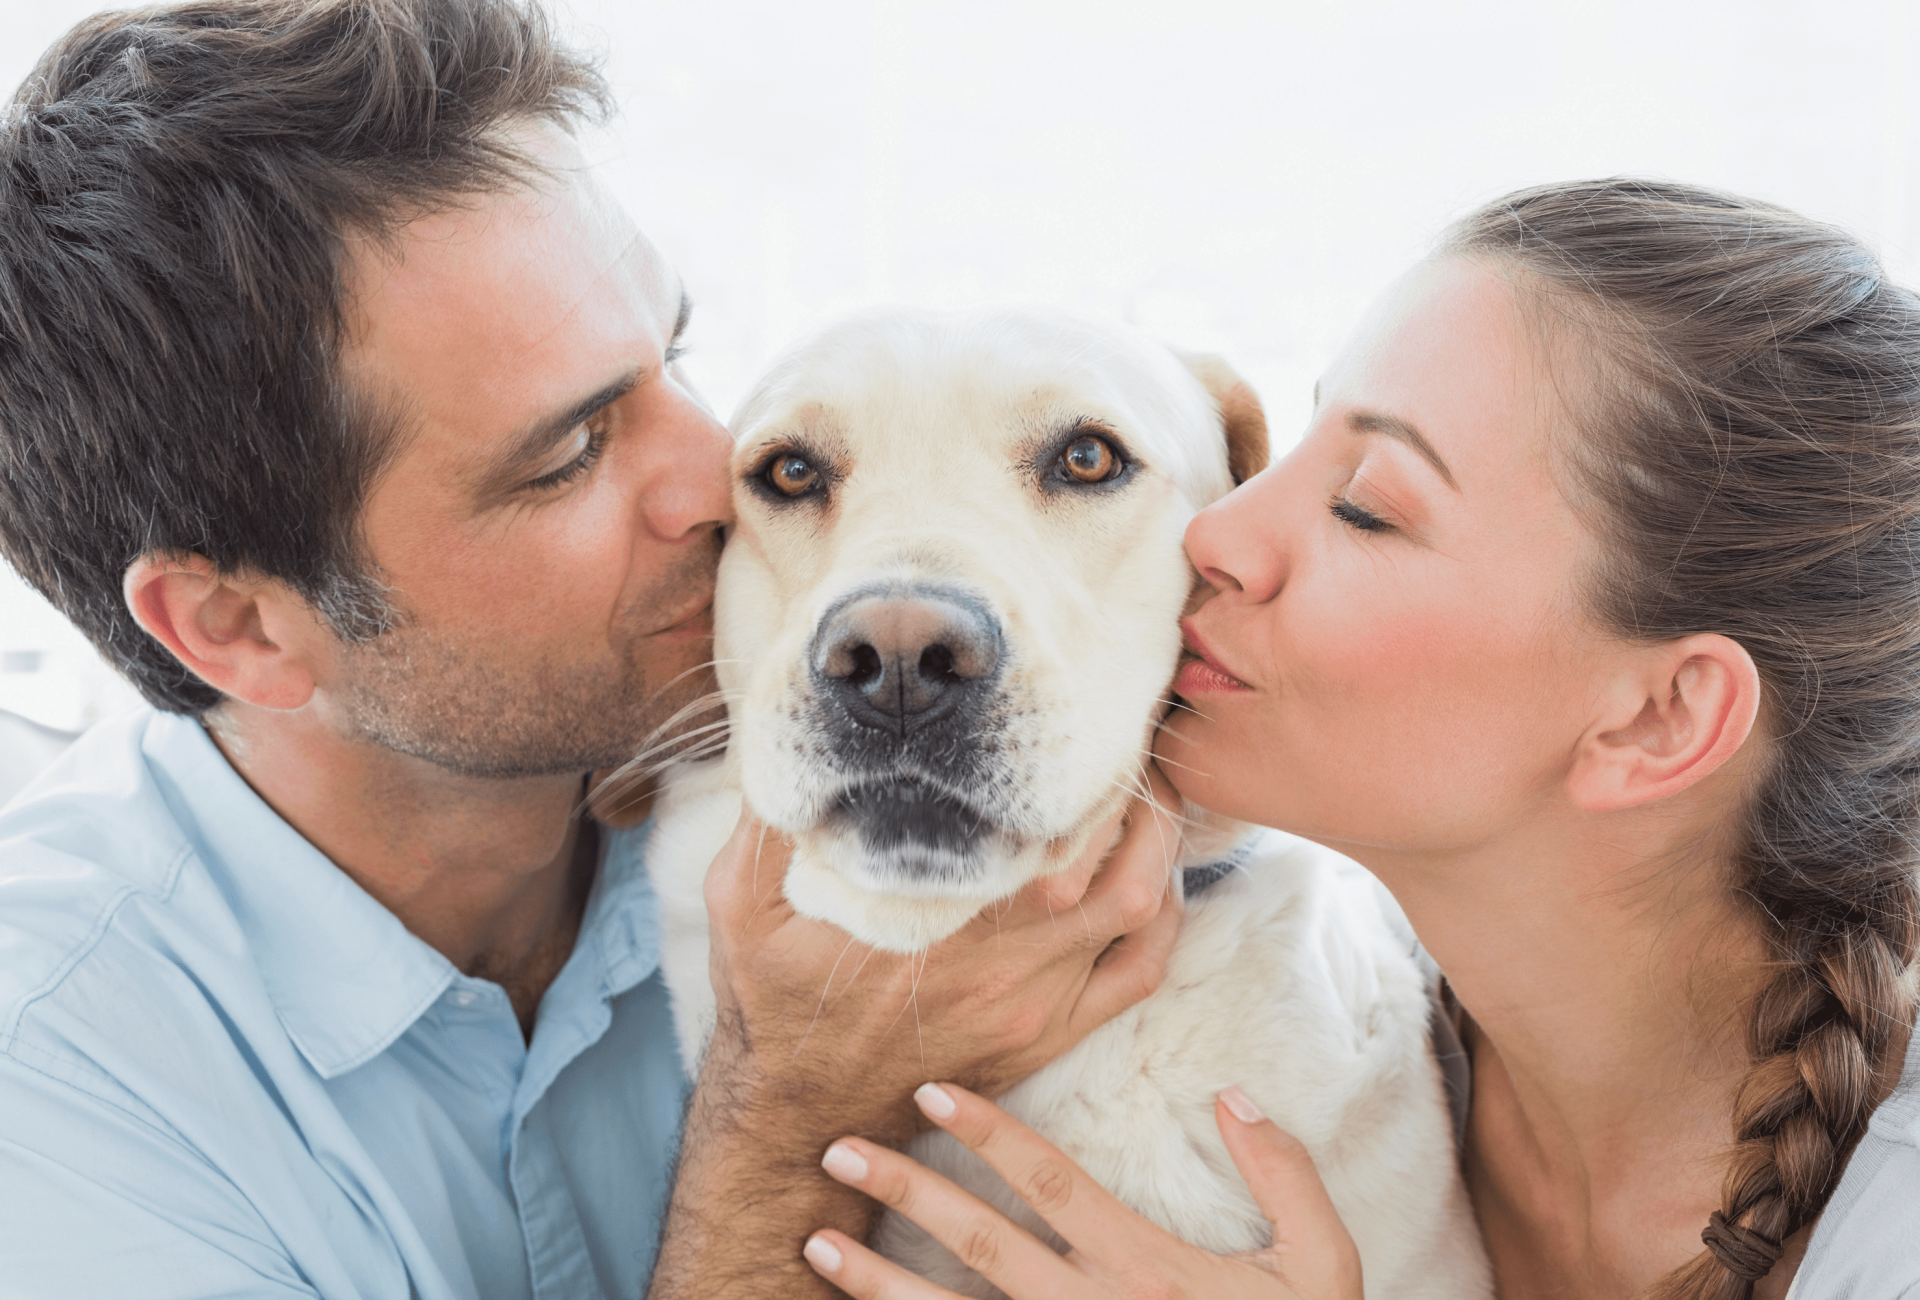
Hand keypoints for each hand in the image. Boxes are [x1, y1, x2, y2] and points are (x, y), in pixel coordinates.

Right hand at [645, 769, 1185, 1298]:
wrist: (800, 1114)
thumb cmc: (773, 1000)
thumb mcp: (740, 902)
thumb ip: (766, 819)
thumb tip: (778, 728)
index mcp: (932, 920)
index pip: (1039, 833)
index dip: (1077, 776)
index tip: (1079, 726)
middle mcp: (998, 964)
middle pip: (1113, 868)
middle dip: (1132, 798)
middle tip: (1126, 745)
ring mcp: (1032, 1004)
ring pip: (1137, 915)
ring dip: (1156, 850)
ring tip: (1144, 796)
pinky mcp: (1048, 1034)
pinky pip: (1139, 973)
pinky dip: (1162, 918)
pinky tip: (1152, 877)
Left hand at [802, 1082, 1362, 1299]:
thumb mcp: (1323, 1268)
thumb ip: (1285, 1176)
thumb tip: (1236, 1094)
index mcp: (1146, 1269)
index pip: (1050, 1182)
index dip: (990, 1131)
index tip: (931, 1091)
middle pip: (979, 1240)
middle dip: (905, 1190)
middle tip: (837, 1150)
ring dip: (876, 1281)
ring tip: (814, 1243)